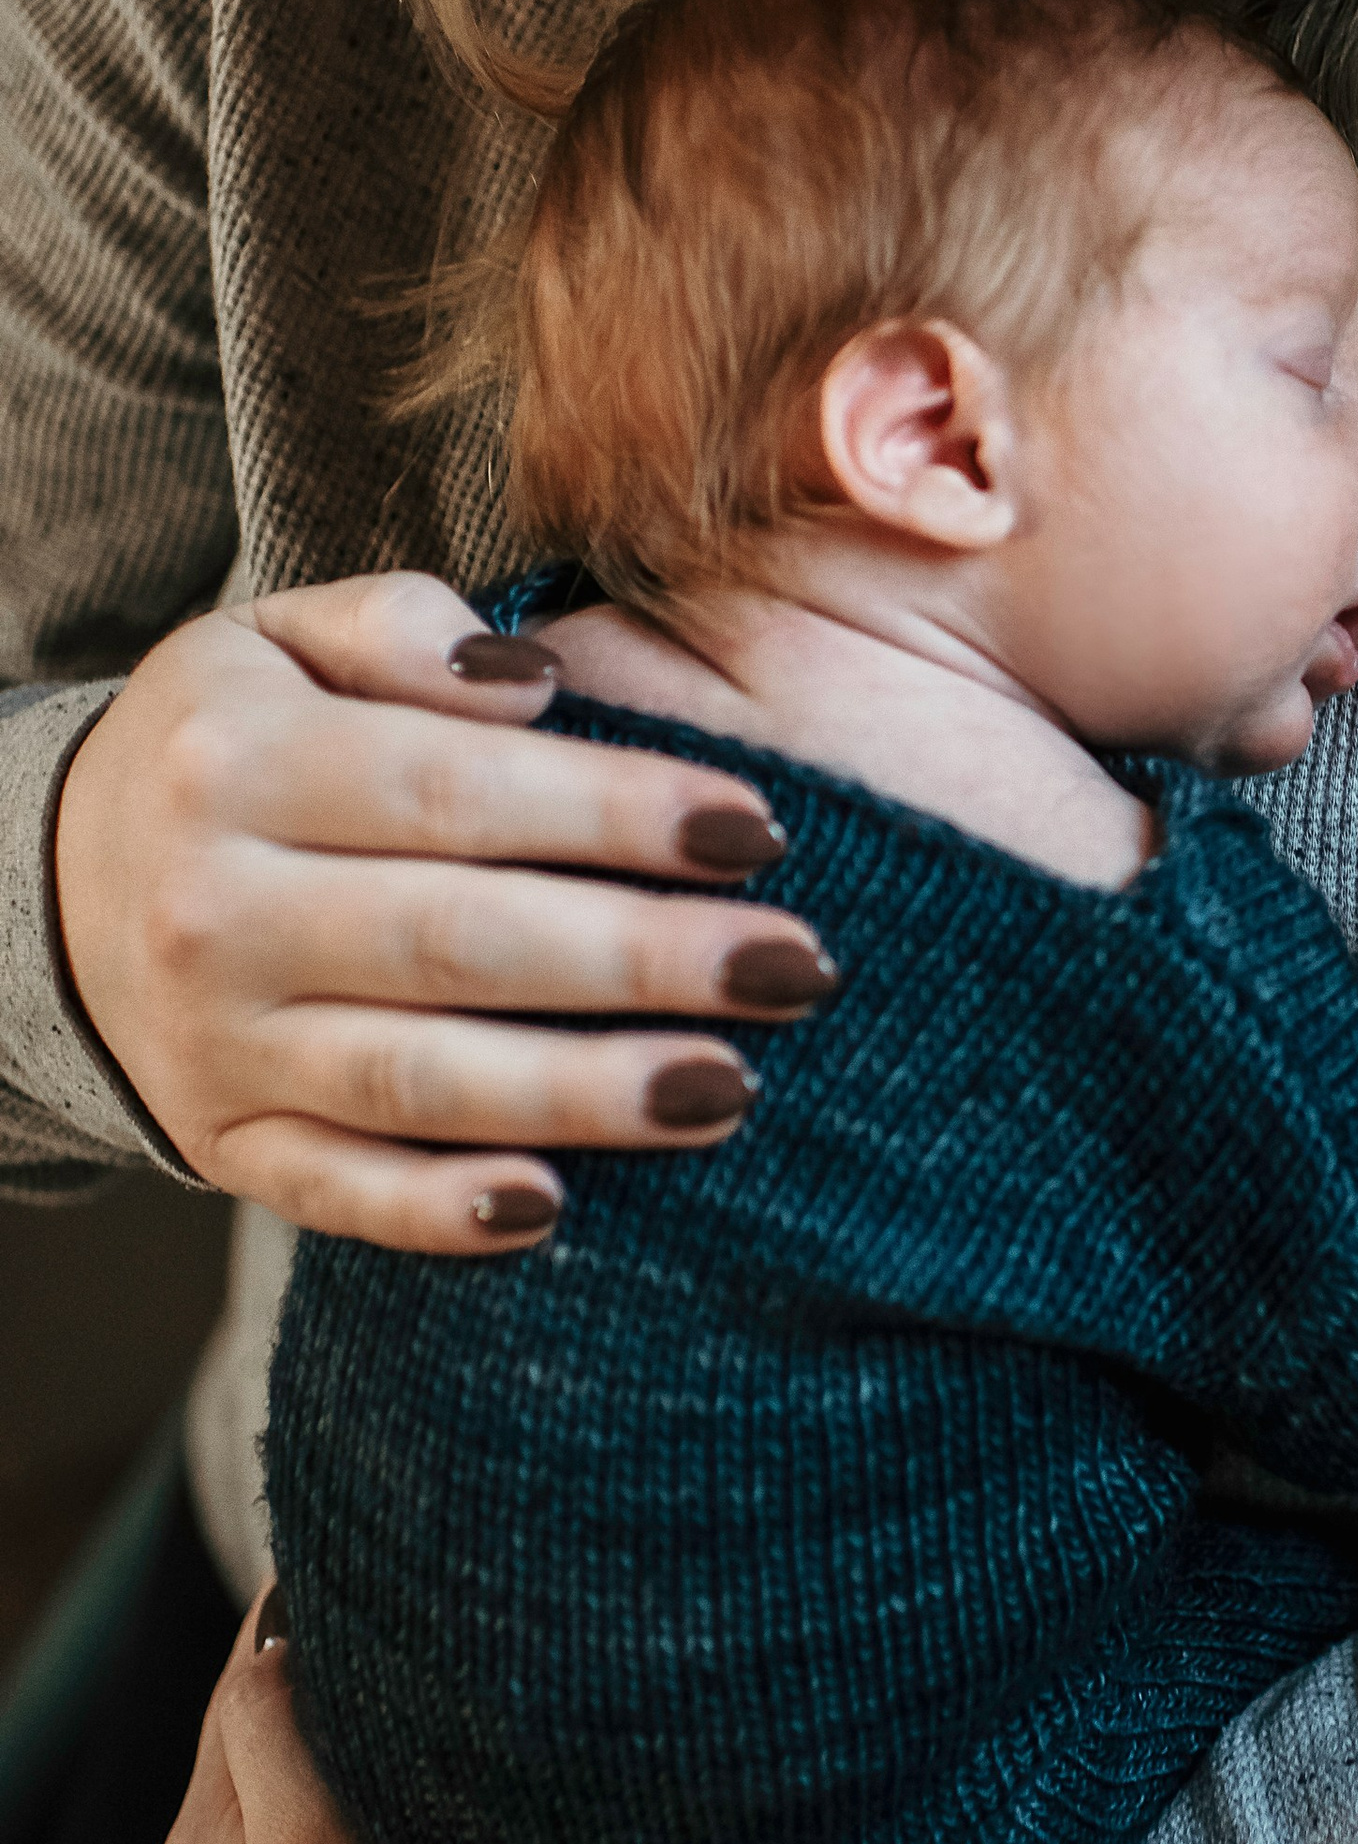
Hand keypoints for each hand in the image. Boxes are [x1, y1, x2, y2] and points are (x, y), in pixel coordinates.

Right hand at [54, 570, 838, 1251]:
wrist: (46, 884)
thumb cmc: (229, 745)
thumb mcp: (274, 639)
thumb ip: (401, 629)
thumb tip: (536, 679)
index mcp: (240, 763)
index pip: (457, 789)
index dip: (617, 810)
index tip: (758, 828)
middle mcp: (217, 910)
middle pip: (459, 942)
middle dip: (644, 960)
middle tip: (797, 970)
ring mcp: (218, 1044)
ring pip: (418, 1081)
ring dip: (583, 1094)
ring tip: (730, 1086)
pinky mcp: (226, 1144)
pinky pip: (338, 1191)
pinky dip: (440, 1213)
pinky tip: (554, 1208)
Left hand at [163, 1588, 606, 1843]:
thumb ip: (259, 1729)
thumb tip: (272, 1640)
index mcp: (201, 1836)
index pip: (243, 1669)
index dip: (310, 1620)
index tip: (393, 1588)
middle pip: (277, 1694)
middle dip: (337, 1654)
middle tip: (428, 1621)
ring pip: (330, 1725)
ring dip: (379, 1694)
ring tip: (444, 1674)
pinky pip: (374, 1766)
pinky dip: (406, 1735)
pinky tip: (451, 1736)